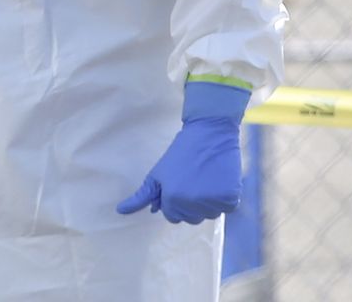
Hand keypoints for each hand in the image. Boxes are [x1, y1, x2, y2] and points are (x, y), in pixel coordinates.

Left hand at [116, 80, 251, 223]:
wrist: (209, 133)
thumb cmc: (180, 153)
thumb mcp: (157, 174)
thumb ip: (141, 196)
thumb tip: (121, 211)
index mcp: (172, 199)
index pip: (173, 217)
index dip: (175, 202)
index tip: (180, 185)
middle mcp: (192, 204)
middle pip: (191, 218)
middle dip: (190, 204)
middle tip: (193, 182)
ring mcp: (212, 202)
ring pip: (209, 214)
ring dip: (207, 202)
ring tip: (206, 180)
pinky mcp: (231, 198)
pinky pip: (226, 208)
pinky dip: (224, 198)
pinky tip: (218, 180)